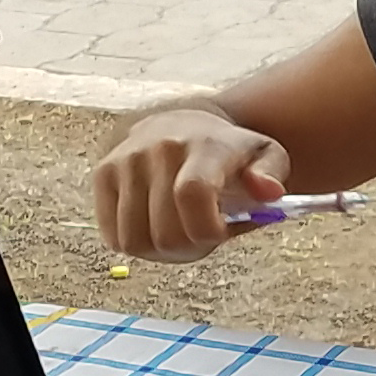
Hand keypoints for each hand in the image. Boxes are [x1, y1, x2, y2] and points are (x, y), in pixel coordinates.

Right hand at [96, 106, 291, 261]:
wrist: (182, 124)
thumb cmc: (229, 153)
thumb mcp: (266, 157)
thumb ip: (273, 175)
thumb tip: (269, 192)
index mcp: (205, 146)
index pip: (192, 193)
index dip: (205, 229)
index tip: (220, 233)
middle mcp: (159, 148)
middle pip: (164, 230)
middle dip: (189, 247)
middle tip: (203, 236)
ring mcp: (126, 160)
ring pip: (134, 240)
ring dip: (161, 251)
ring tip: (180, 231)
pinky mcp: (103, 174)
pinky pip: (113, 236)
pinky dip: (137, 244)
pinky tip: (155, 226)